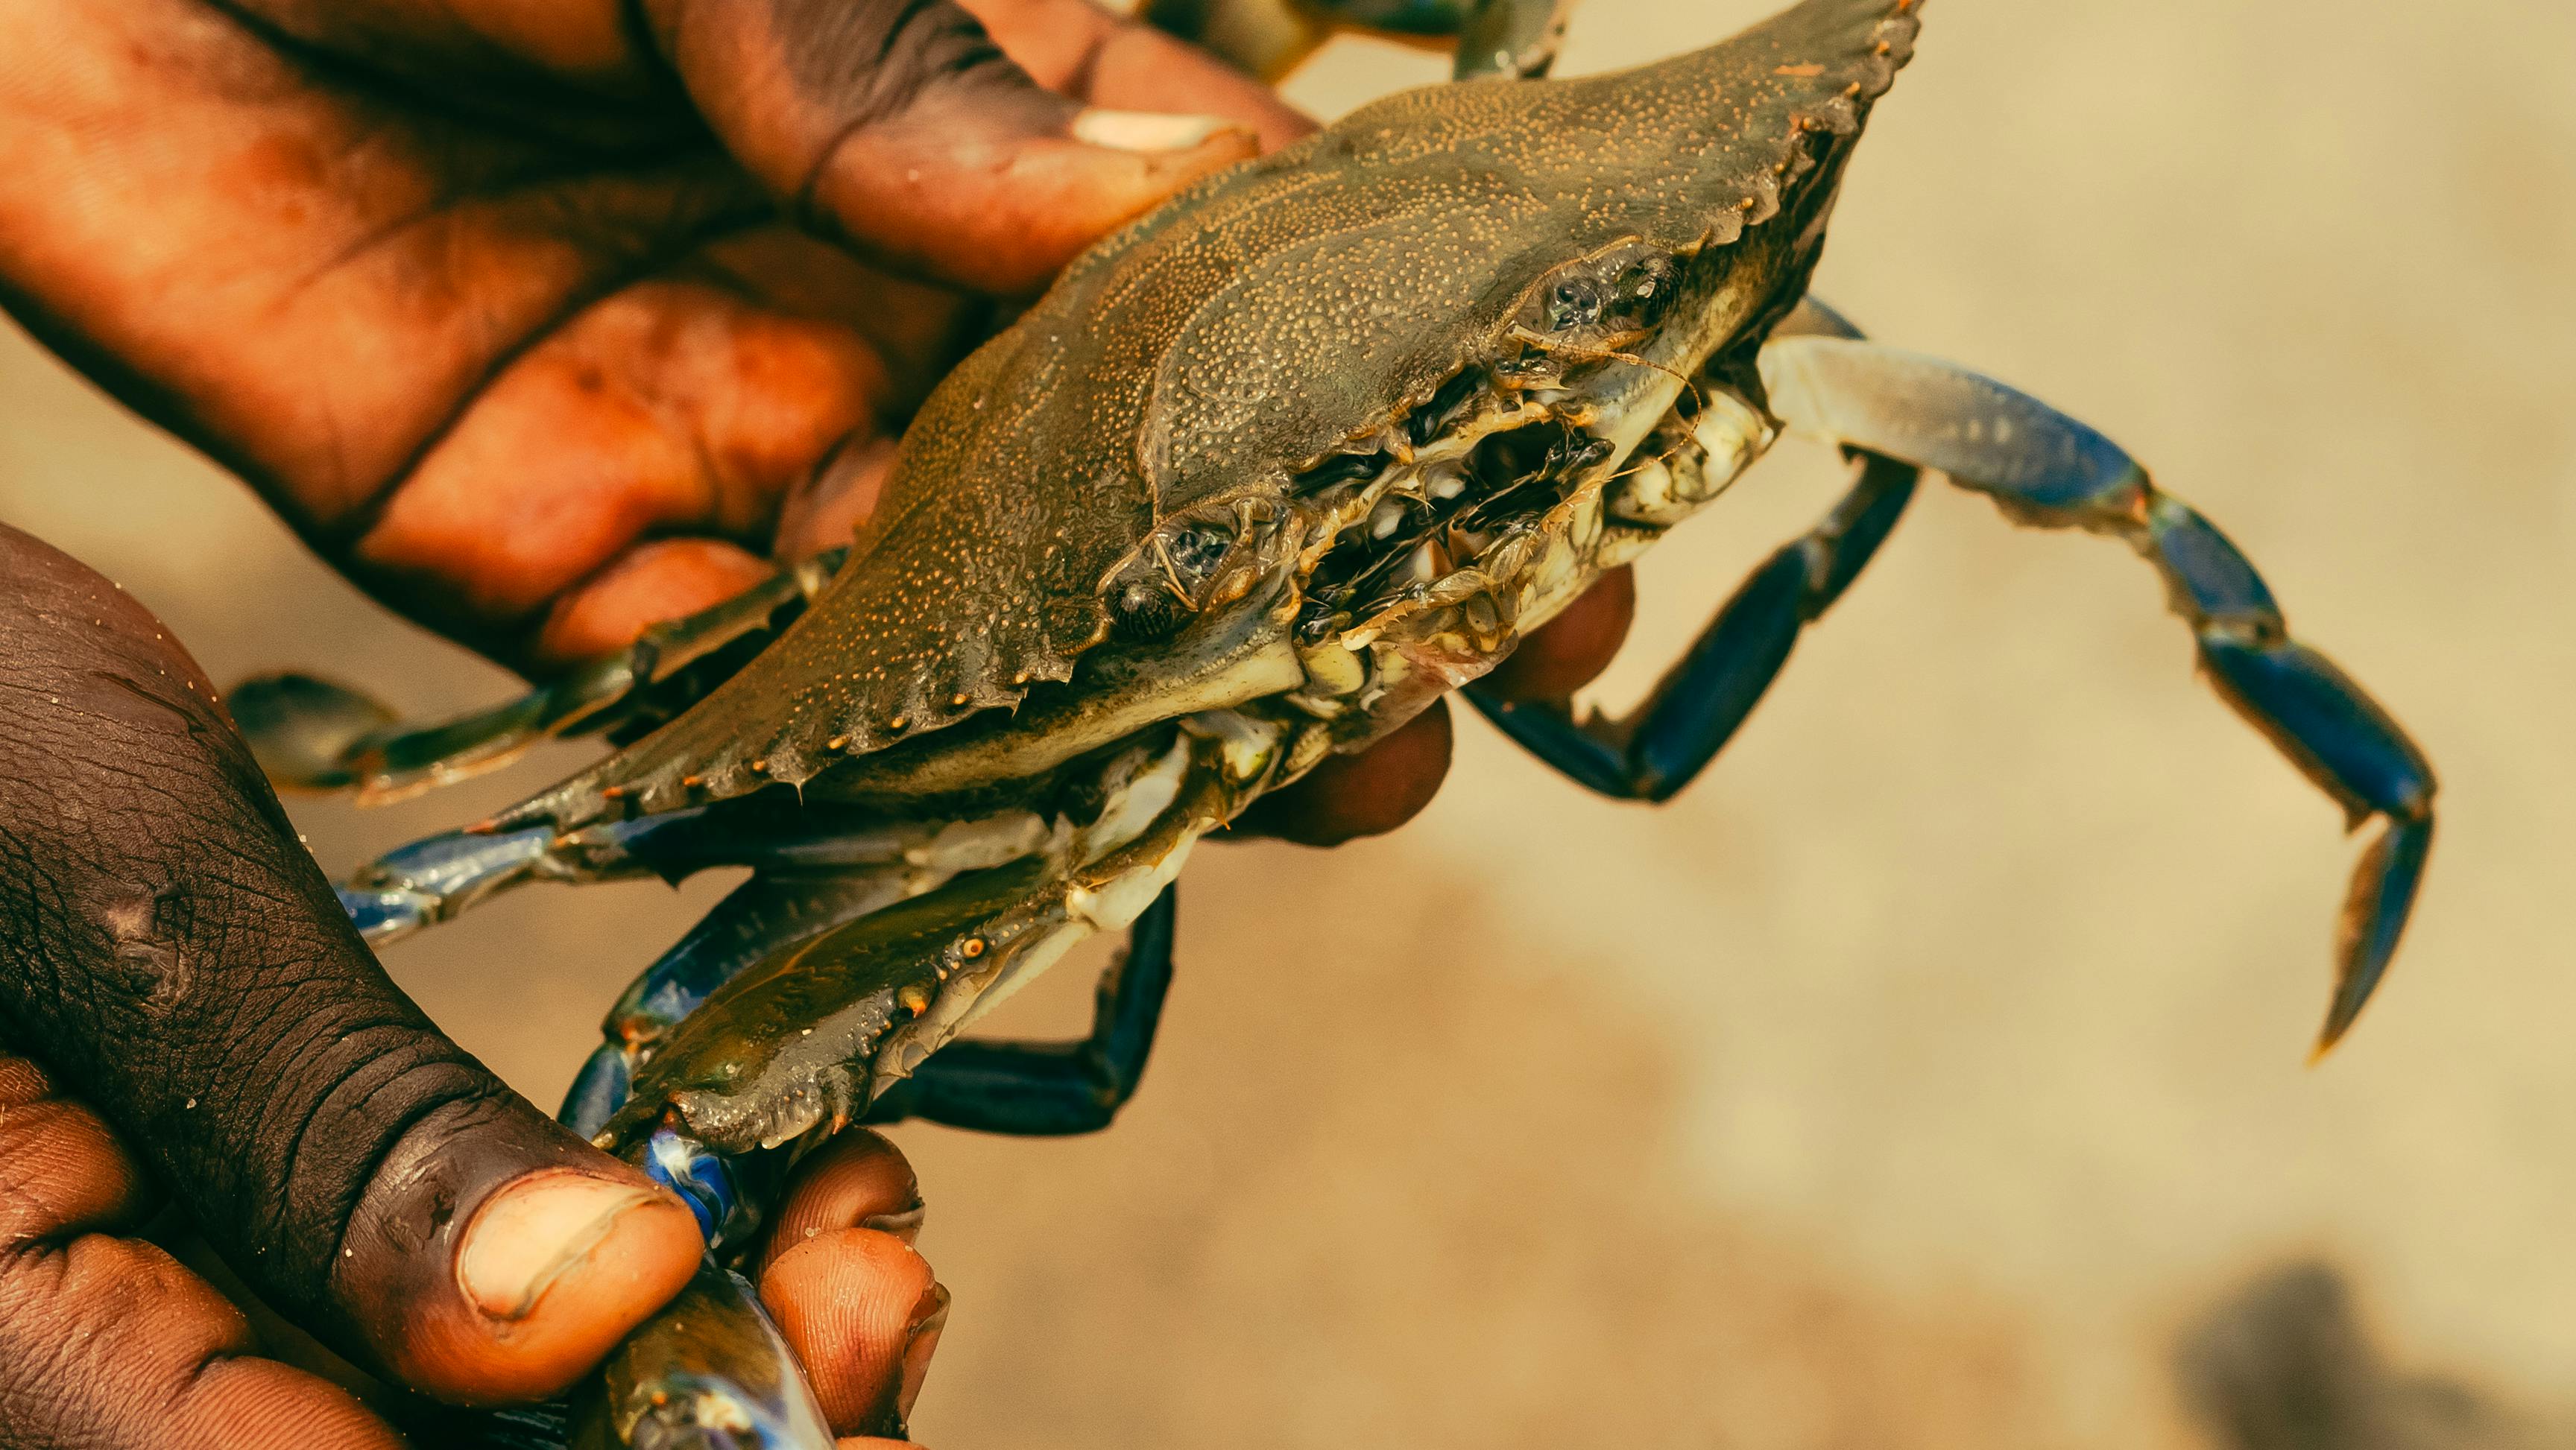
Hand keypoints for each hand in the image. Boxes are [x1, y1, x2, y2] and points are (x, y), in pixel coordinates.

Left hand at [0, 0, 1632, 849]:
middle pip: (1137, 484)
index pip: (1240, 263)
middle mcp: (896, 296)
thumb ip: (931, 60)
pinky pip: (716, 699)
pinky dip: (826, 778)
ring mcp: (742, 434)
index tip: (1548, 474)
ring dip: (1114, 712)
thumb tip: (1193, 207)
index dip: (1396, 372)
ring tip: (1288, 784)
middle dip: (1295, 589)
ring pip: (970, 624)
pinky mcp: (554, 551)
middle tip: (1447, 689)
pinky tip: (965, 841)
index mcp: (984, 107)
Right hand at [0, 526, 943, 1444]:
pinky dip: (605, 1278)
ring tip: (847, 1228)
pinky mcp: (223, 1246)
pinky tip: (743, 1194)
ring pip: (454, 1426)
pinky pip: (427, 1324)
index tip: (834, 1351)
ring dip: (680, 1354)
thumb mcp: (110, 887)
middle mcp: (87, 1375)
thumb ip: (333, 1123)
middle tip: (878, 1275)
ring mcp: (160, 1315)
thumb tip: (606, 1297)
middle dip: (692, 1411)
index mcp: (7, 1355)